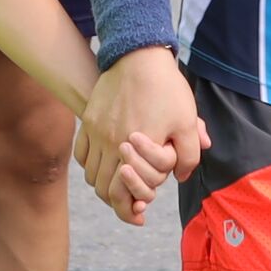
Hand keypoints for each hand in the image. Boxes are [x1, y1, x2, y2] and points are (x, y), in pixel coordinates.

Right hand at [81, 46, 206, 214]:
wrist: (138, 56)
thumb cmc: (167, 89)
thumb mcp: (188, 121)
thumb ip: (189, 154)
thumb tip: (181, 177)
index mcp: (136, 148)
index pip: (121, 193)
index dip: (129, 210)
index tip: (140, 215)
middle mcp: (111, 143)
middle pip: (103, 189)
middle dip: (116, 203)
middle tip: (130, 206)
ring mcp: (95, 132)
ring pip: (90, 174)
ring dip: (104, 186)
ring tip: (119, 186)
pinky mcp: (88, 120)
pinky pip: (81, 154)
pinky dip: (90, 167)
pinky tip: (104, 165)